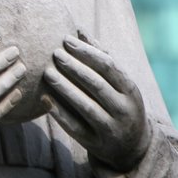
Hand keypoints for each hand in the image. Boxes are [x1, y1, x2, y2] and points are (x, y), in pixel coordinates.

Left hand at [42, 32, 151, 172]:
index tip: (65, 39)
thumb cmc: (119, 102)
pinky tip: (44, 98)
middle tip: (54, 53)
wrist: (132, 147)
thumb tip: (78, 30)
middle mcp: (124, 110)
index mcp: (130, 90)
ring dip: (65, 88)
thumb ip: (100, 56)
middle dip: (74, 67)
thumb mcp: (118, 82)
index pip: (108, 66)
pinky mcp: (96, 144)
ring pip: (86, 107)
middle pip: (97, 85)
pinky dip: (59, 113)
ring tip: (47, 72)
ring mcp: (111, 129)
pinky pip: (75, 127)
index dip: (86, 52)